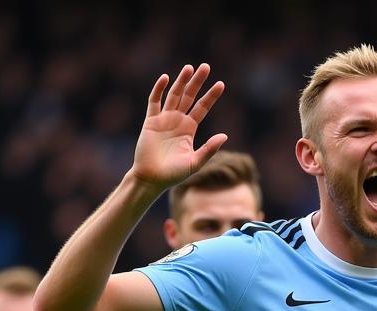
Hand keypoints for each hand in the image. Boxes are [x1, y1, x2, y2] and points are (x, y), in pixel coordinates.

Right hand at [131, 64, 227, 190]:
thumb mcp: (195, 162)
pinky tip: (165, 78)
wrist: (152, 179)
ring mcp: (164, 119)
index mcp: (189, 129)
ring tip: (189, 68)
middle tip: (205, 66)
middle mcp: (177, 121)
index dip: (211, 96)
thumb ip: (209, 149)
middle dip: (197, 82)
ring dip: (181, 81)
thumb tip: (225, 136)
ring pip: (174, 95)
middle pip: (189, 96)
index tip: (221, 84)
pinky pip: (154, 101)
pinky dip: (159, 89)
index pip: (202, 107)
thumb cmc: (174, 174)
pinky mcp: (150, 121)